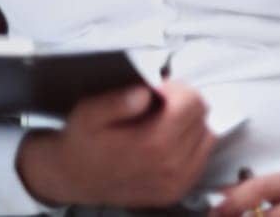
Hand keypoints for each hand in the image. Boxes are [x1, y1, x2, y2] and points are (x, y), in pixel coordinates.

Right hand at [16, 80, 215, 207]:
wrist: (73, 178)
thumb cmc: (83, 141)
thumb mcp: (90, 113)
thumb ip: (118, 101)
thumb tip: (146, 92)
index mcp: (154, 144)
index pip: (193, 102)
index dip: (177, 89)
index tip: (160, 89)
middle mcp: (171, 165)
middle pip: (201, 117)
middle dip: (184, 104)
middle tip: (161, 104)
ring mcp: (176, 182)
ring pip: (206, 135)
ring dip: (190, 123)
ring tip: (164, 122)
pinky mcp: (177, 190)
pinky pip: (202, 157)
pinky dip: (192, 143)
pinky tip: (169, 140)